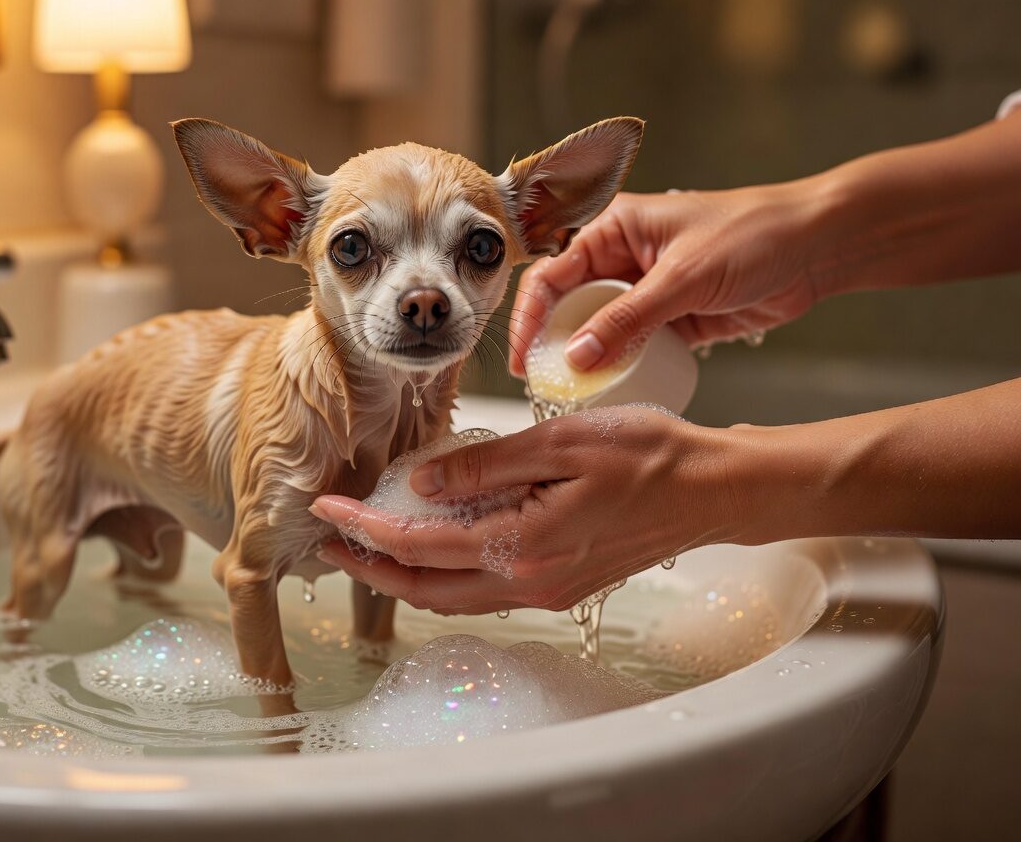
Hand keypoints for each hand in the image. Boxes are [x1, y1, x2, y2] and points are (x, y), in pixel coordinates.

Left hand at [309, 408, 737, 614]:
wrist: (712, 491)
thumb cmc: (649, 457)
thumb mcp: (561, 443)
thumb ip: (486, 465)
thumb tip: (423, 481)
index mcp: (523, 547)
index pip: (419, 546)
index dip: (365, 529)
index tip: (328, 510)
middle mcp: (529, 582)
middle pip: (426, 589)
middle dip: (370, 567)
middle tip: (331, 541)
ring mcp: (545, 590)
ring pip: (453, 597)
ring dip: (404, 575)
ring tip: (369, 545)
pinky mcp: (558, 585)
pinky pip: (484, 590)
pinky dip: (444, 572)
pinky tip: (434, 543)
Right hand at [508, 181, 829, 375]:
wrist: (818, 246)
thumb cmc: (754, 234)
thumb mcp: (683, 277)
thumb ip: (627, 320)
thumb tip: (577, 357)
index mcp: (614, 229)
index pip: (552, 273)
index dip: (530, 316)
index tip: (524, 357)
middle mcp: (623, 258)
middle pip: (569, 306)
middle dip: (553, 344)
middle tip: (543, 384)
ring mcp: (648, 290)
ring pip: (599, 330)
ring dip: (586, 360)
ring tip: (571, 394)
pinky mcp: (673, 319)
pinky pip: (633, 347)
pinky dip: (621, 368)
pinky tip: (613, 391)